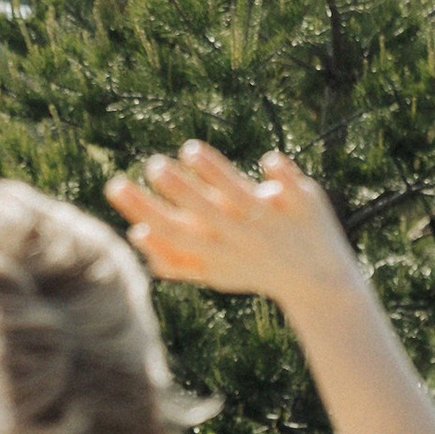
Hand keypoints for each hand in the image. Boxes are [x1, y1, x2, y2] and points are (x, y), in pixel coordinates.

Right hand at [108, 142, 362, 312]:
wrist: (319, 284)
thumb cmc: (254, 270)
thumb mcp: (214, 272)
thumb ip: (174, 258)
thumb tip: (136, 234)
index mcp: (215, 252)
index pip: (169, 229)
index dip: (140, 208)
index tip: (115, 184)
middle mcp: (240, 236)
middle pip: (201, 211)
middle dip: (176, 189)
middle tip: (152, 165)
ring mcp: (271, 221)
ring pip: (239, 196)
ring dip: (215, 174)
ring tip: (189, 149)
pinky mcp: (303, 206)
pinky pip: (290, 187)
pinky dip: (280, 174)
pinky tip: (266, 160)